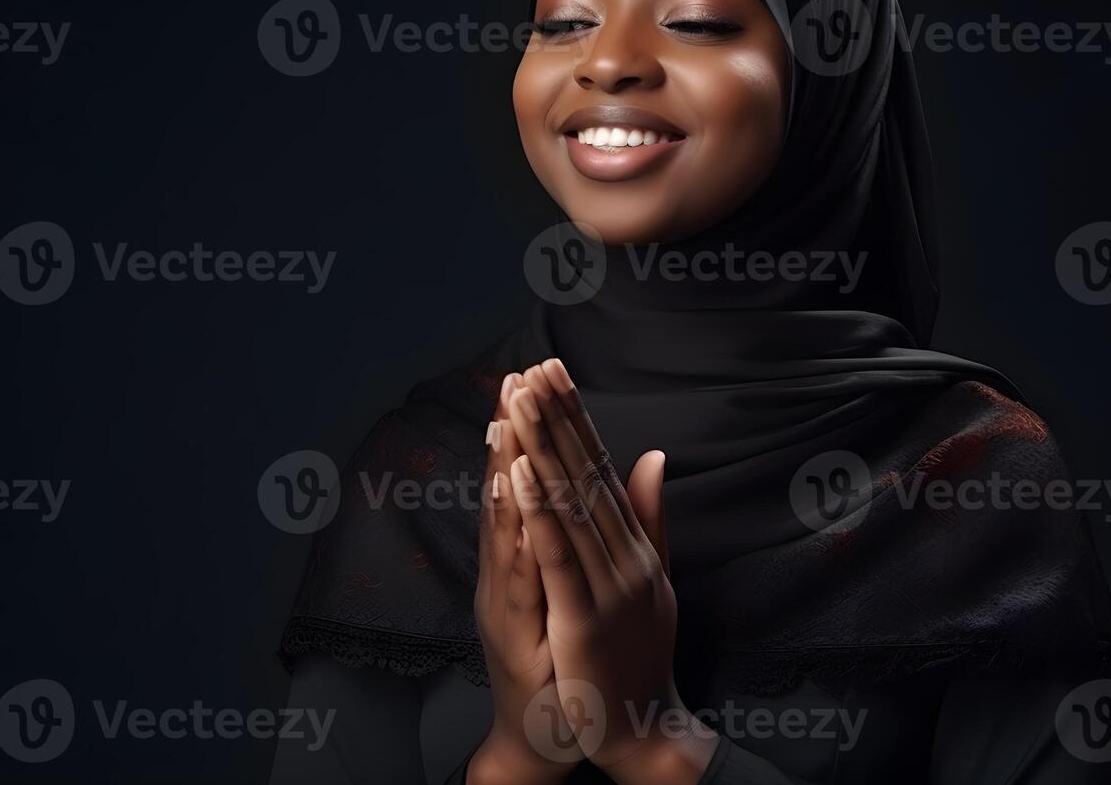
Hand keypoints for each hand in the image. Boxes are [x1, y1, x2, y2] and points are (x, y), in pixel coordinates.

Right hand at [469, 372, 573, 784]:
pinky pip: (513, 572)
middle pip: (511, 489)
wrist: (547, 735)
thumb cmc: (564, 661)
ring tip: (507, 418)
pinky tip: (511, 495)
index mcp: (530, 555)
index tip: (540, 375)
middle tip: (514, 376)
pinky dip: (511, 533)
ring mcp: (506, 597)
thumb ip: (590, 534)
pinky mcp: (512, 628)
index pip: (535, 480)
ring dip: (504, 468)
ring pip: (504, 523)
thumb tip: (606, 478)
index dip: (538, 427)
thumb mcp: (578, 590)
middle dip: (514, 430)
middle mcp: (510, 569)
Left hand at [507, 359, 717, 783]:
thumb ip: (648, 517)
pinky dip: (538, 512)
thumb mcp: (650, 579)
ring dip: (543, 448)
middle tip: (536, 366)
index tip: (554, 372)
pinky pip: (557, 556)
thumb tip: (653, 455)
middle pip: (584, 474)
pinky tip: (520, 474)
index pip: (598, 467)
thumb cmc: (637, 656)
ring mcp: (606, 585)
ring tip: (523, 399)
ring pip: (569, 503)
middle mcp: (624, 555)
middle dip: (557, 418)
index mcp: (632, 544)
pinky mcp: (582, 617)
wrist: (643, 730)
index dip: (576, 418)